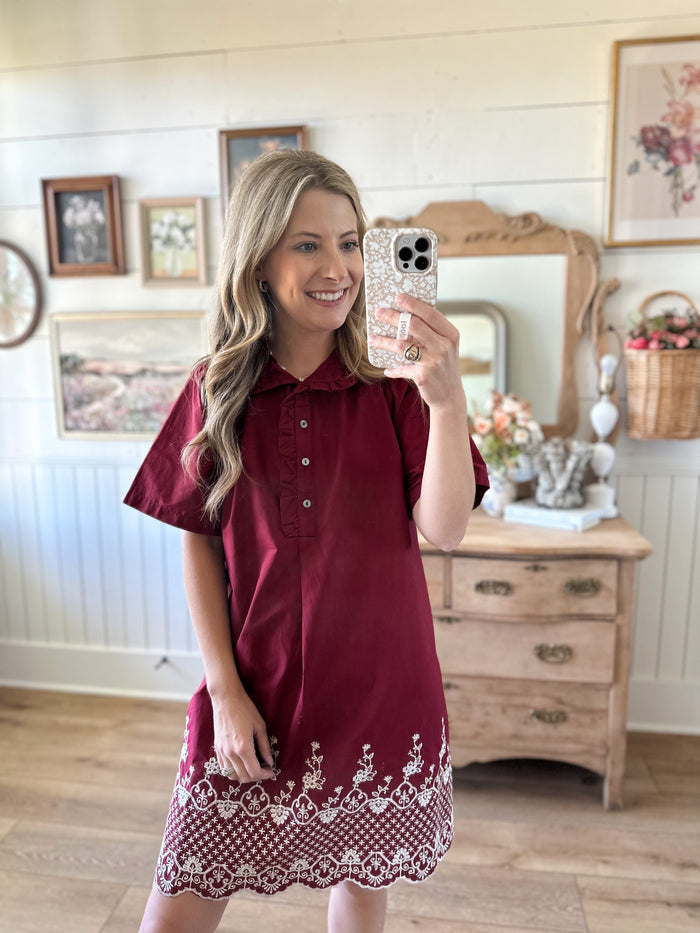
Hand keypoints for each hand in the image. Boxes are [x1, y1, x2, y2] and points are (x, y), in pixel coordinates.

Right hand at [212, 689, 274, 782]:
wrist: (226, 699)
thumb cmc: (245, 709)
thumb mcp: (260, 726)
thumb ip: (265, 746)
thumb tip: (269, 761)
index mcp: (243, 747)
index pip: (254, 772)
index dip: (265, 775)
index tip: (271, 771)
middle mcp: (230, 753)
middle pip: (243, 777)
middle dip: (256, 777)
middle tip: (265, 770)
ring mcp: (222, 751)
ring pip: (232, 775)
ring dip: (244, 776)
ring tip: (253, 768)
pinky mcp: (217, 749)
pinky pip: (224, 768)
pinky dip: (234, 771)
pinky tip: (242, 764)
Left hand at [369, 293, 464, 409]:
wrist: (450, 396)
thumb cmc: (444, 367)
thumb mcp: (446, 347)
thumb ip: (433, 332)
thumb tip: (408, 315)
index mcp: (450, 335)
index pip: (430, 314)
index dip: (413, 304)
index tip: (398, 297)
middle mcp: (443, 346)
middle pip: (414, 325)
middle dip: (393, 317)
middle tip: (379, 312)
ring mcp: (433, 361)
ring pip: (402, 345)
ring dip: (384, 341)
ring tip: (372, 338)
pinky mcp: (423, 376)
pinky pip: (401, 368)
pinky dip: (392, 369)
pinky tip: (386, 369)